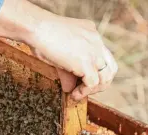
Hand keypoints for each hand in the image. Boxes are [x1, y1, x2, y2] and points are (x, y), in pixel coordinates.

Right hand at [0, 0, 117, 99]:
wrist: (36, 27)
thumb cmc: (41, 35)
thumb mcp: (59, 53)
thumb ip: (68, 70)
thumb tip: (69, 88)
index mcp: (91, 34)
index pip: (104, 57)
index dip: (96, 71)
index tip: (82, 80)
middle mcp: (96, 41)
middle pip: (111, 68)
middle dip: (100, 83)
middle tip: (84, 89)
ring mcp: (93, 52)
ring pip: (105, 78)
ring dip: (93, 90)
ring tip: (78, 94)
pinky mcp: (86, 62)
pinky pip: (92, 84)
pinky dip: (84, 92)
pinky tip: (74, 94)